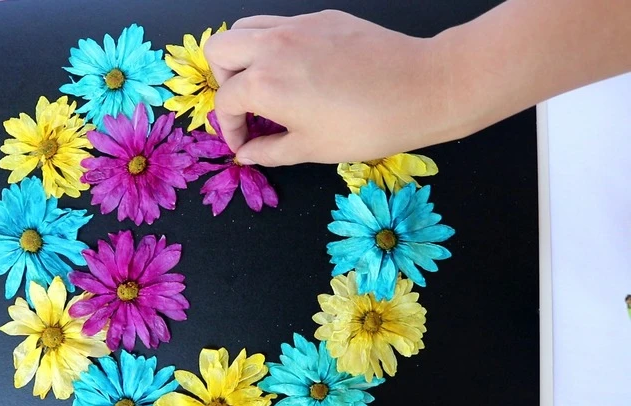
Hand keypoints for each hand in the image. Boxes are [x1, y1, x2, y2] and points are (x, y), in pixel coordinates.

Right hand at [204, 10, 459, 166]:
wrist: (420, 89)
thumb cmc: (365, 127)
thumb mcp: (311, 148)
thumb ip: (269, 151)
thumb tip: (248, 153)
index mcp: (263, 83)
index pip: (225, 101)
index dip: (229, 128)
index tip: (244, 142)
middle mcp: (271, 46)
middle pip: (218, 49)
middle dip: (222, 79)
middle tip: (245, 104)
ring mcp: (296, 26)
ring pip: (245, 27)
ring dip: (243, 55)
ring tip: (265, 82)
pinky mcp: (321, 18)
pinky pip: (280, 24)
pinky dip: (274, 44)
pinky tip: (299, 69)